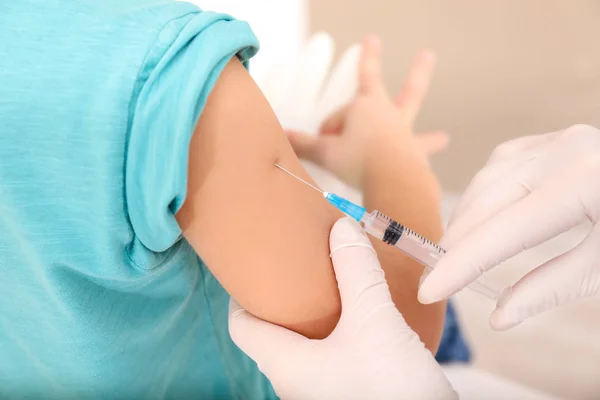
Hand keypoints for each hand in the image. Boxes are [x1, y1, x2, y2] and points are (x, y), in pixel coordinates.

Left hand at [229, 217, 455, 399]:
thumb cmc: (391, 387)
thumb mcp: (375, 321)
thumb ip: (356, 271)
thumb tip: (341, 225)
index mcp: (284, 366)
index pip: (240, 324)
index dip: (244, 290)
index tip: (259, 262)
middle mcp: (293, 381)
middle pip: (272, 330)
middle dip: (284, 294)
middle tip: (298, 261)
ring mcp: (318, 389)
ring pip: (302, 341)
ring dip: (313, 310)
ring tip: (328, 278)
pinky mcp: (343, 390)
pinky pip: (326, 353)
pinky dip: (334, 327)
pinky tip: (355, 310)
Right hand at [287, 35, 448, 188]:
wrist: (393, 181)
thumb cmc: (358, 162)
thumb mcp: (326, 153)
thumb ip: (305, 145)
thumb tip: (283, 136)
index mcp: (364, 107)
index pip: (338, 115)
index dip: (327, 129)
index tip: (321, 144)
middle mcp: (388, 114)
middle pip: (404, 90)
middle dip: (415, 71)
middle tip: (428, 54)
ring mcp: (404, 132)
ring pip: (417, 119)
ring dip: (424, 113)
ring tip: (442, 120)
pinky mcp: (415, 152)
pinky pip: (422, 148)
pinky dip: (429, 145)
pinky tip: (441, 142)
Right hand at [419, 125, 599, 329]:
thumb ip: (551, 287)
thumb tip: (500, 316)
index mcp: (583, 183)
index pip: (504, 232)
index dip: (461, 265)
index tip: (430, 290)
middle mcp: (565, 151)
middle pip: (487, 200)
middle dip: (458, 242)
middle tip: (440, 278)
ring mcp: (559, 138)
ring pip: (488, 178)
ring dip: (467, 217)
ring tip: (457, 253)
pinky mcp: (556, 139)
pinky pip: (503, 162)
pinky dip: (484, 192)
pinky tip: (481, 215)